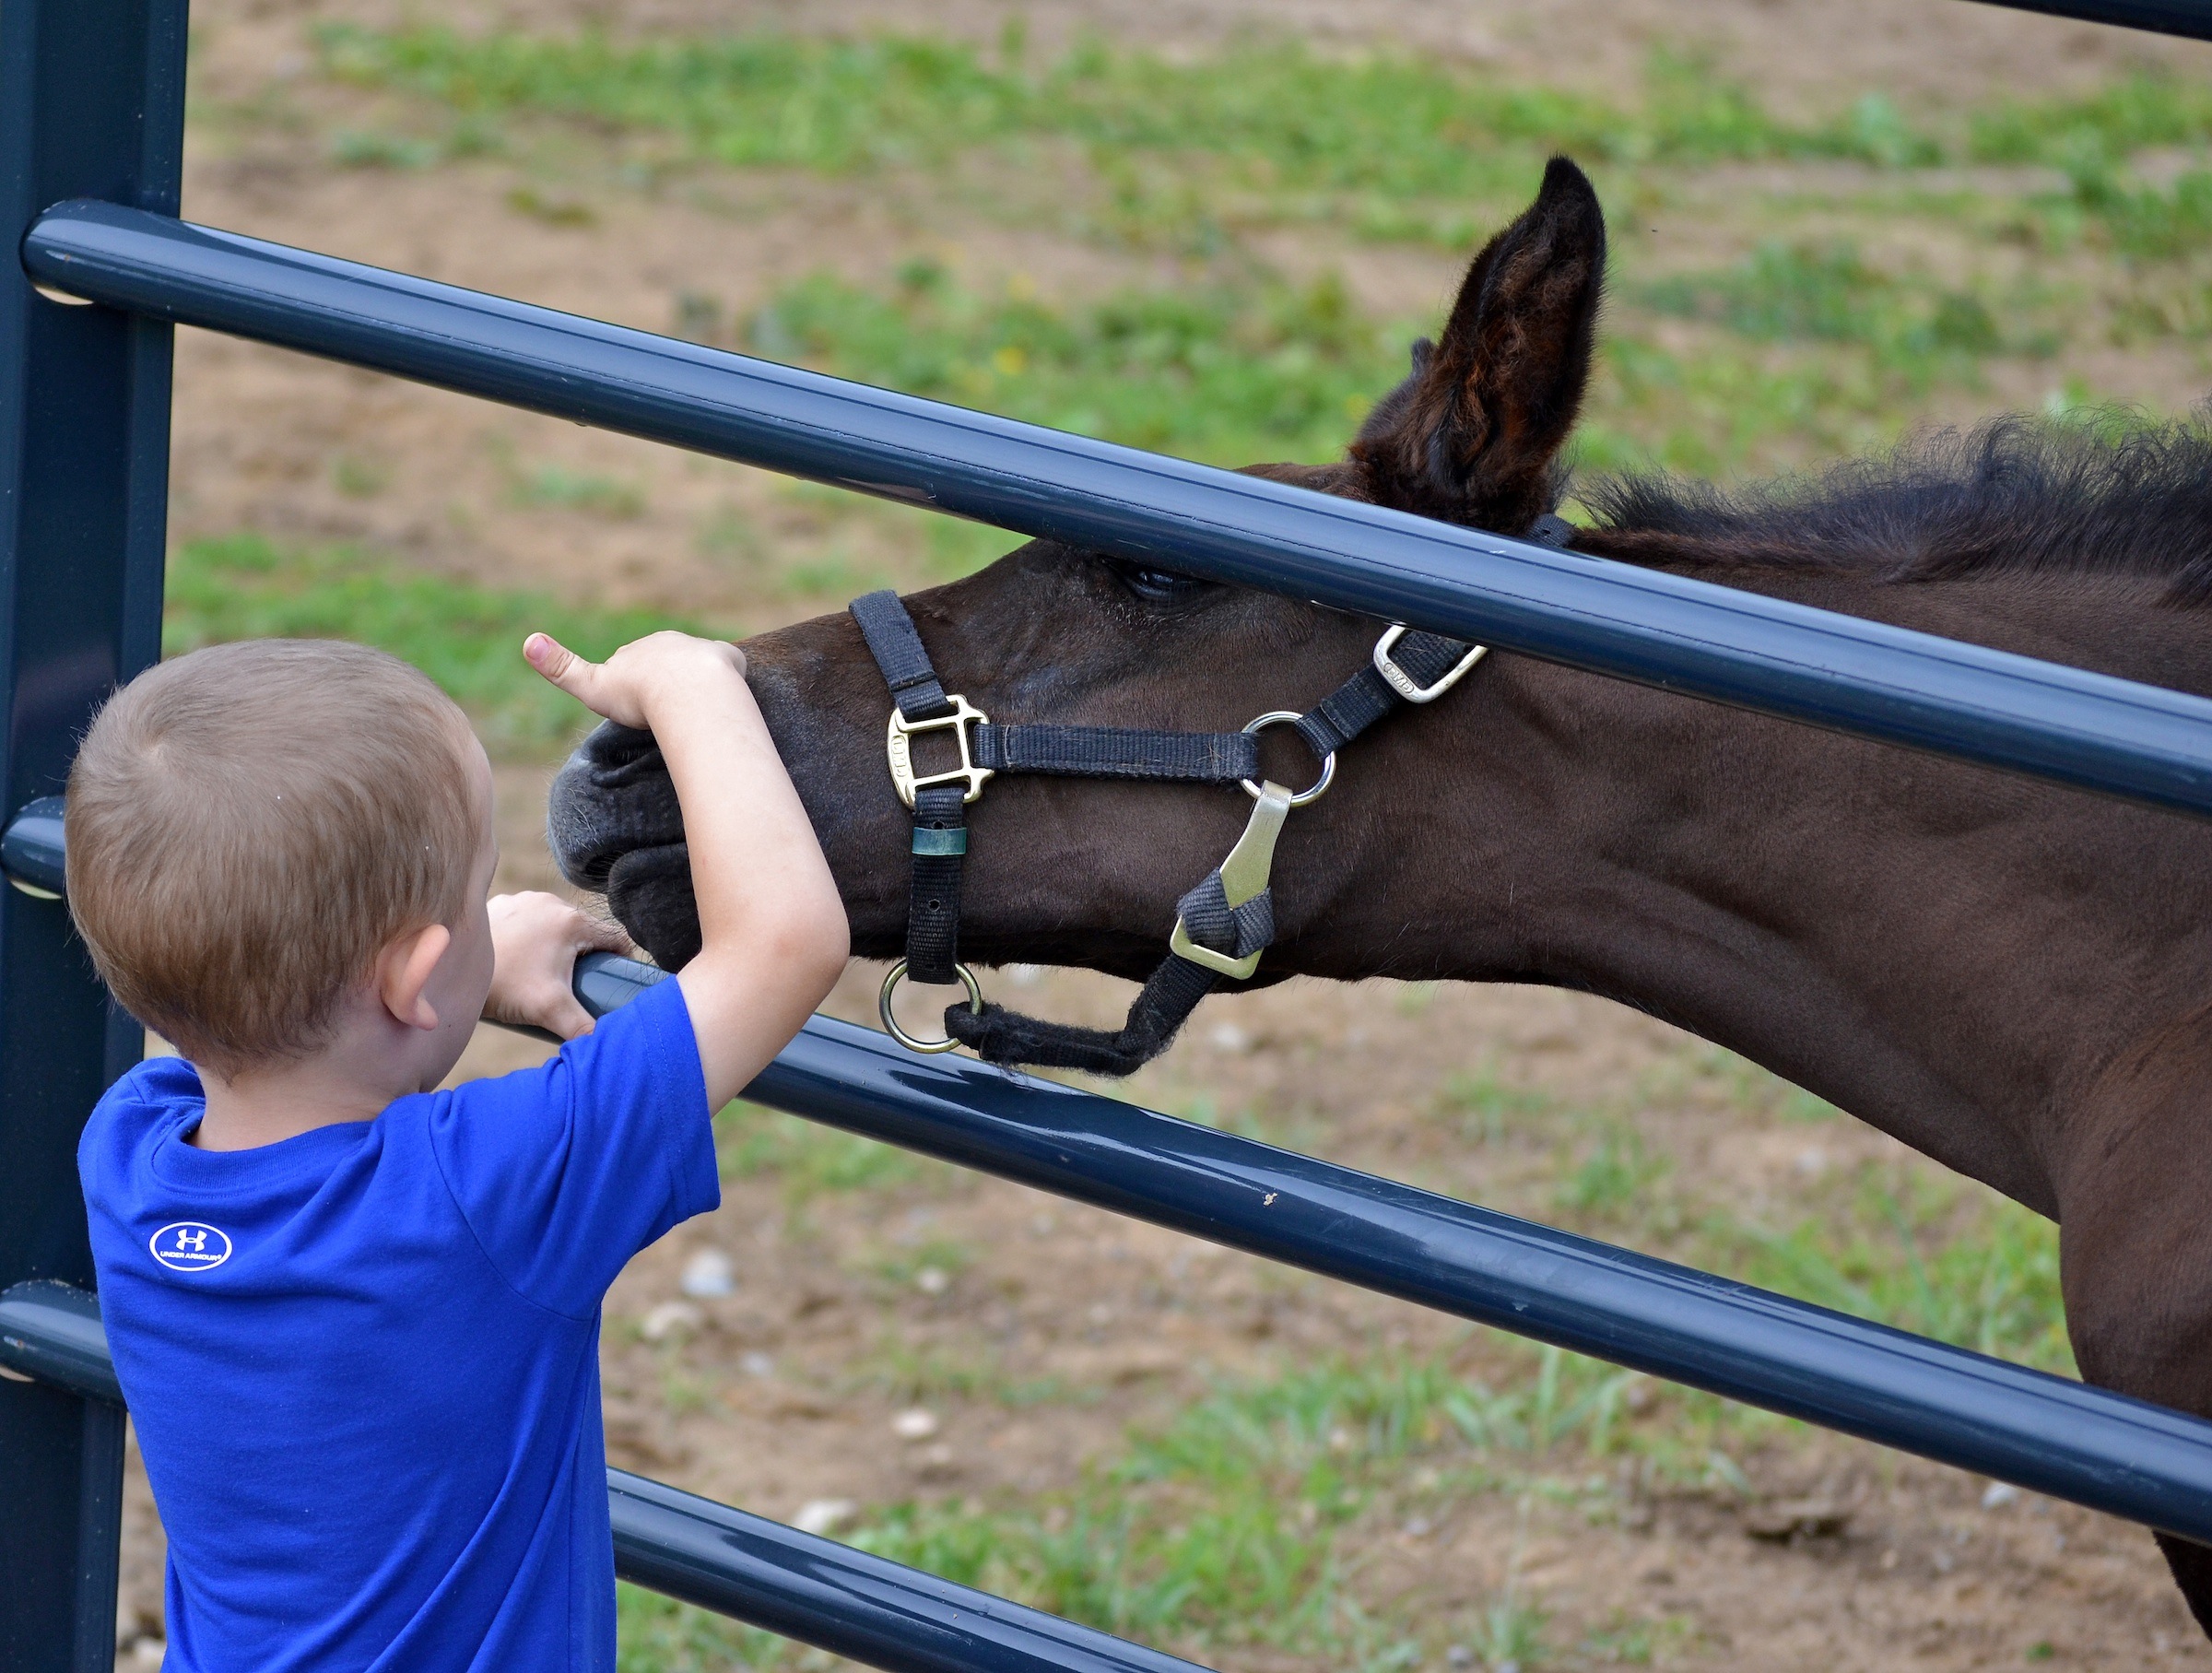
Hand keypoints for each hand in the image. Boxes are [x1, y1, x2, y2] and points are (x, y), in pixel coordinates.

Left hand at [483, 892, 630, 1040]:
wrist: (448, 972)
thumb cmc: (504, 986)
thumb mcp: (550, 1009)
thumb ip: (583, 1028)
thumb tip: (607, 1045)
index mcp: (572, 920)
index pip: (616, 939)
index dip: (621, 962)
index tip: (611, 983)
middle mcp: (550, 902)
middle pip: (585, 932)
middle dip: (586, 957)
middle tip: (576, 986)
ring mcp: (523, 901)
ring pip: (555, 925)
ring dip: (557, 946)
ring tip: (545, 974)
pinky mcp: (501, 906)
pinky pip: (528, 921)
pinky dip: (531, 939)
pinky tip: (520, 960)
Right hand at [524, 630, 746, 730]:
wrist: (685, 691)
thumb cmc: (638, 695)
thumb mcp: (593, 686)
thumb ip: (562, 668)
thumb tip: (527, 640)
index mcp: (639, 650)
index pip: (635, 665)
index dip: (635, 686)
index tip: (638, 704)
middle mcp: (669, 643)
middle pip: (667, 665)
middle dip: (667, 684)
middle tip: (668, 714)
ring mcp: (700, 650)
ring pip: (699, 669)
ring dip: (698, 687)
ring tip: (697, 715)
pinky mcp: (728, 659)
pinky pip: (729, 669)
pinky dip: (727, 685)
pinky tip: (725, 704)